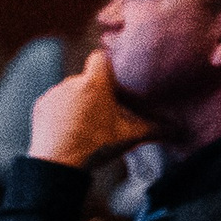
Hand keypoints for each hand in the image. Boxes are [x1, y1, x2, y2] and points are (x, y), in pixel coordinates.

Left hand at [27, 51, 158, 168]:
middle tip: (107, 110)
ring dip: (80, 100)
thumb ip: (155, 129)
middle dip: (96, 90)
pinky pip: (57, 101)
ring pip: (72, 89)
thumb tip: (180, 131)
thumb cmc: (97, 145)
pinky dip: (63, 110)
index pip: (101, 57)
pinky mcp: (41, 105)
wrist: (58, 163)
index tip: (115, 79)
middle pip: (88, 77)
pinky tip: (70, 129)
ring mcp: (54, 93)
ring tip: (88, 123)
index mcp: (95, 83)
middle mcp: (72, 82)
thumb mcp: (130, 137)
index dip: (108, 65)